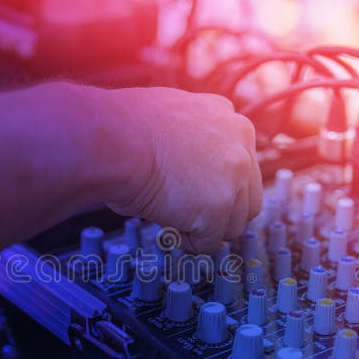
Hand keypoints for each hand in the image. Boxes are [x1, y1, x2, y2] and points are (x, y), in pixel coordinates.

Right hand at [100, 87, 261, 252]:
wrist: (111, 139)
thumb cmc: (121, 129)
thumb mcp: (169, 118)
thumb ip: (191, 139)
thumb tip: (186, 166)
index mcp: (227, 117)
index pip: (240, 163)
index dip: (217, 184)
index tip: (197, 194)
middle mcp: (240, 143)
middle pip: (247, 196)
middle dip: (221, 212)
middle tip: (189, 216)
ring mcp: (234, 176)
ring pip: (233, 223)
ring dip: (205, 228)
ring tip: (172, 218)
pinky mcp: (219, 207)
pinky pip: (210, 241)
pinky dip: (189, 242)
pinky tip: (167, 226)